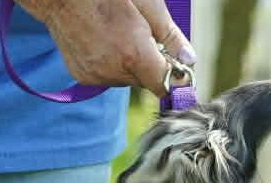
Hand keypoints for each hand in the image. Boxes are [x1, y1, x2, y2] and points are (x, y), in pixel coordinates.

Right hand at [18, 0, 196, 97]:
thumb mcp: (148, 6)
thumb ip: (170, 36)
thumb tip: (189, 60)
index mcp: (133, 54)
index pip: (164, 86)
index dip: (175, 81)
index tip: (180, 73)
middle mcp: (113, 71)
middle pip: (145, 81)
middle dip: (149, 63)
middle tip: (142, 35)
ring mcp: (95, 76)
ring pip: (125, 79)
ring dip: (129, 64)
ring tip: (118, 35)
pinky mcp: (82, 76)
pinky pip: (106, 76)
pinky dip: (110, 64)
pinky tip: (103, 41)